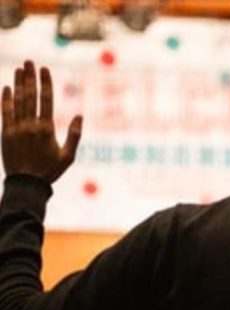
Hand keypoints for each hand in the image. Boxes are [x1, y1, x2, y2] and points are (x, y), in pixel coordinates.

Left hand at [1, 60, 81, 182]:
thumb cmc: (50, 171)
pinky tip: (7, 87)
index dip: (45, 83)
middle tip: (29, 62)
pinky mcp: (6, 133)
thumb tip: (79, 116)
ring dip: (18, 83)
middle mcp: (30, 125)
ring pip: (17, 101)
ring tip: (19, 69)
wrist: (26, 184)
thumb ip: (74, 135)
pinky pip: (5, 112)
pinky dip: (6, 99)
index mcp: (47, 129)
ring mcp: (16, 128)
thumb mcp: (68, 156)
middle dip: (30, 77)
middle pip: (30, 96)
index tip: (44, 69)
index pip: (46, 100)